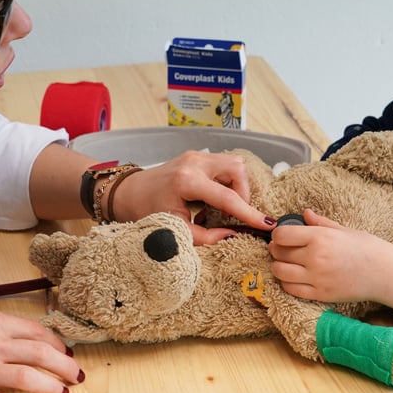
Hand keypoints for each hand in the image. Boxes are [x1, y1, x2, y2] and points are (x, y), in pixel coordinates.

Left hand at [113, 150, 273, 243]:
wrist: (126, 192)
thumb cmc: (146, 210)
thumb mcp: (176, 228)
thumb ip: (207, 236)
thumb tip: (234, 236)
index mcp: (187, 181)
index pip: (228, 198)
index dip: (249, 213)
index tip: (266, 224)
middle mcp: (194, 162)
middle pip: (237, 169)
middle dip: (242, 194)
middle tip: (231, 216)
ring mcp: (196, 156)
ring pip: (233, 164)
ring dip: (235, 187)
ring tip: (219, 209)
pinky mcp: (196, 156)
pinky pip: (223, 165)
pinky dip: (225, 183)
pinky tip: (211, 202)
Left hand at [268, 208, 386, 302]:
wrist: (384, 273)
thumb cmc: (366, 248)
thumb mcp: (343, 230)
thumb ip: (320, 223)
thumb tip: (304, 214)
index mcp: (320, 237)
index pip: (282, 235)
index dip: (278, 235)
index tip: (282, 236)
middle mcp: (315, 258)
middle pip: (279, 253)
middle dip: (276, 250)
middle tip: (281, 249)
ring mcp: (316, 278)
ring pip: (280, 273)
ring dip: (278, 267)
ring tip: (285, 264)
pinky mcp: (320, 294)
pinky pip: (291, 290)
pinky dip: (287, 283)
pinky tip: (293, 277)